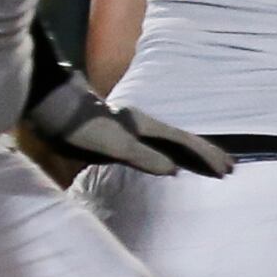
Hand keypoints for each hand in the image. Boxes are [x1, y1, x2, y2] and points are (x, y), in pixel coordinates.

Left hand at [25, 75, 233, 178]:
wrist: (48, 107)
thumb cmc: (79, 126)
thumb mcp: (112, 144)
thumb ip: (142, 156)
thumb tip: (173, 170)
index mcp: (145, 126)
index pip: (184, 143)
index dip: (206, 156)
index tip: (226, 169)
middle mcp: (141, 126)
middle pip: (181, 141)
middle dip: (204, 155)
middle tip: (228, 168)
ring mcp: (129, 130)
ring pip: (168, 144)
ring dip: (188, 156)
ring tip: (206, 167)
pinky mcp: (115, 137)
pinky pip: (151, 148)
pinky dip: (167, 156)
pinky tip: (166, 164)